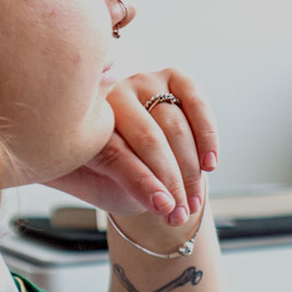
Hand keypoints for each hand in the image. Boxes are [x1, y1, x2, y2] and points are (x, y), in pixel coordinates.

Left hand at [47, 69, 218, 226]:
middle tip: (180, 214)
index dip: (142, 182)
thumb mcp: (90, 185)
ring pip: (175, 127)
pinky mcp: (172, 77)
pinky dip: (208, 135)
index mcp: (80, 117)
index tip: (163, 208)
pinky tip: (210, 163)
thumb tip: (110, 188)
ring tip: (192, 203)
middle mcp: (109, 91)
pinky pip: (196, 102)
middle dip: (171, 182)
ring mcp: (143, 80)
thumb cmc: (106, 175)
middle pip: (148, 140)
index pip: (115, 152)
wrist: (133, 161)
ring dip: (192, 170)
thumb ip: (94, 182)